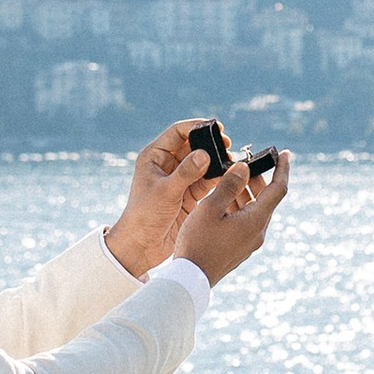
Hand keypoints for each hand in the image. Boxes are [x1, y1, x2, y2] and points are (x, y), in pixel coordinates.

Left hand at [104, 123, 214, 275]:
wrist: (141, 245)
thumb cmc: (144, 216)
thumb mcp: (165, 192)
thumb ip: (186, 173)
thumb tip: (205, 154)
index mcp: (155, 156)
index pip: (177, 133)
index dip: (196, 127)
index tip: (216, 128)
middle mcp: (167, 165)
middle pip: (193, 146)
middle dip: (211, 145)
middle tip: (228, 147)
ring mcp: (180, 180)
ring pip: (202, 164)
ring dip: (216, 162)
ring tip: (232, 163)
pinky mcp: (189, 195)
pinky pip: (206, 181)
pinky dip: (217, 179)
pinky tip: (229, 178)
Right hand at [176, 146, 289, 287]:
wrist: (191, 278)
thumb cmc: (198, 242)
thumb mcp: (210, 208)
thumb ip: (229, 185)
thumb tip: (244, 167)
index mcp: (256, 220)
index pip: (278, 189)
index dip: (282, 169)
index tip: (284, 153)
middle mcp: (258, 232)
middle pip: (265, 199)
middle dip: (256, 179)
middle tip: (242, 163)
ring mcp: (249, 242)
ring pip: (254, 210)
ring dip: (244, 192)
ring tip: (226, 179)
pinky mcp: (239, 248)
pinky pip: (245, 221)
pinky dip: (238, 206)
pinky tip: (220, 201)